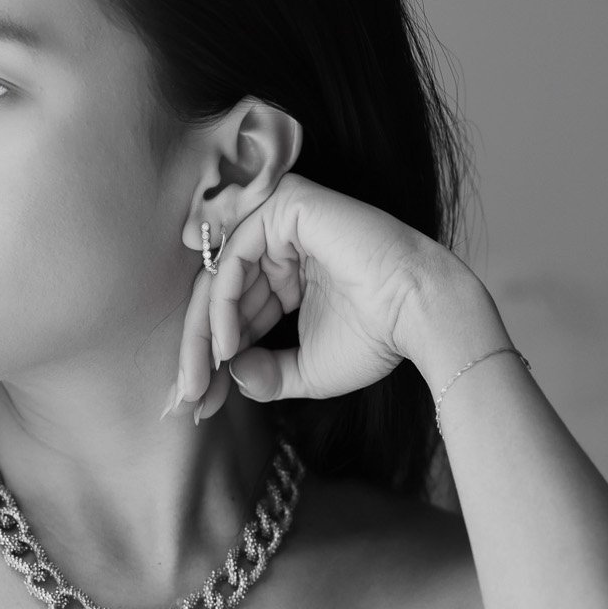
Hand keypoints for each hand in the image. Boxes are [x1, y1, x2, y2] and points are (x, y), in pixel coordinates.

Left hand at [171, 170, 456, 421]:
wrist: (419, 316)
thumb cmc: (376, 339)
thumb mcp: (305, 370)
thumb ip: (262, 374)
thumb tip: (228, 377)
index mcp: (286, 272)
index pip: (232, 309)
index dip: (209, 357)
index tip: (196, 402)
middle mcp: (280, 243)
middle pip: (218, 293)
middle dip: (199, 350)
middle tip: (188, 397)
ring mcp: (282, 220)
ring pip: (218, 276)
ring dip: (204, 333)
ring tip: (204, 379)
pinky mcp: (287, 207)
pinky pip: (234, 256)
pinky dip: (224, 304)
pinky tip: (227, 346)